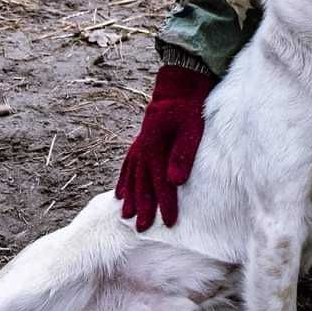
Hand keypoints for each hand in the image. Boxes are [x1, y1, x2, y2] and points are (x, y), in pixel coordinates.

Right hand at [115, 65, 214, 230]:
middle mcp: (143, 147)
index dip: (165, 203)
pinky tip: (120, 192)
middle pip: (142, 182)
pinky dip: (123, 179)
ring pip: (132, 175)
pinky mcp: (141, 140)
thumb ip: (182, 155)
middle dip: (143, 207)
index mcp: (156, 145)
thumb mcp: (191, 128)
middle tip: (142, 229)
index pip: (161, 182)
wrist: (179, 81)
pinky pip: (128, 164)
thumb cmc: (189, 105)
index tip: (170, 222)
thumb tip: (173, 181)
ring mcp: (140, 143)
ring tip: (126, 216)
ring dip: (129, 196)